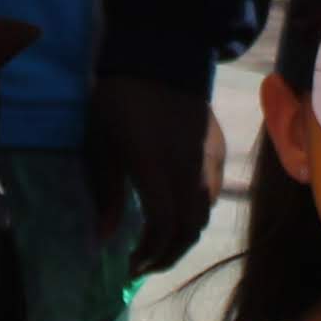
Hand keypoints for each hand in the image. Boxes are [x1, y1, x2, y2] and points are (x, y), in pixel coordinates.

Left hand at [93, 75, 226, 276]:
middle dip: (169, 254)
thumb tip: (102, 240)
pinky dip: (197, 212)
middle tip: (146, 264)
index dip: (150, 253)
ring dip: (184, 235)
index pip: (164, 224)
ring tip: (161, 243)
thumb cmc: (119, 98)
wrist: (161, 54)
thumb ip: (106, 194)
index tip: (131, 266)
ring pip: (206, 212)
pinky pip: (214, 192)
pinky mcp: (219, 149)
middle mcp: (188, 167)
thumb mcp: (101, 144)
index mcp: (155, 165)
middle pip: (190, 227)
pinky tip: (179, 212)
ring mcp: (208, 157)